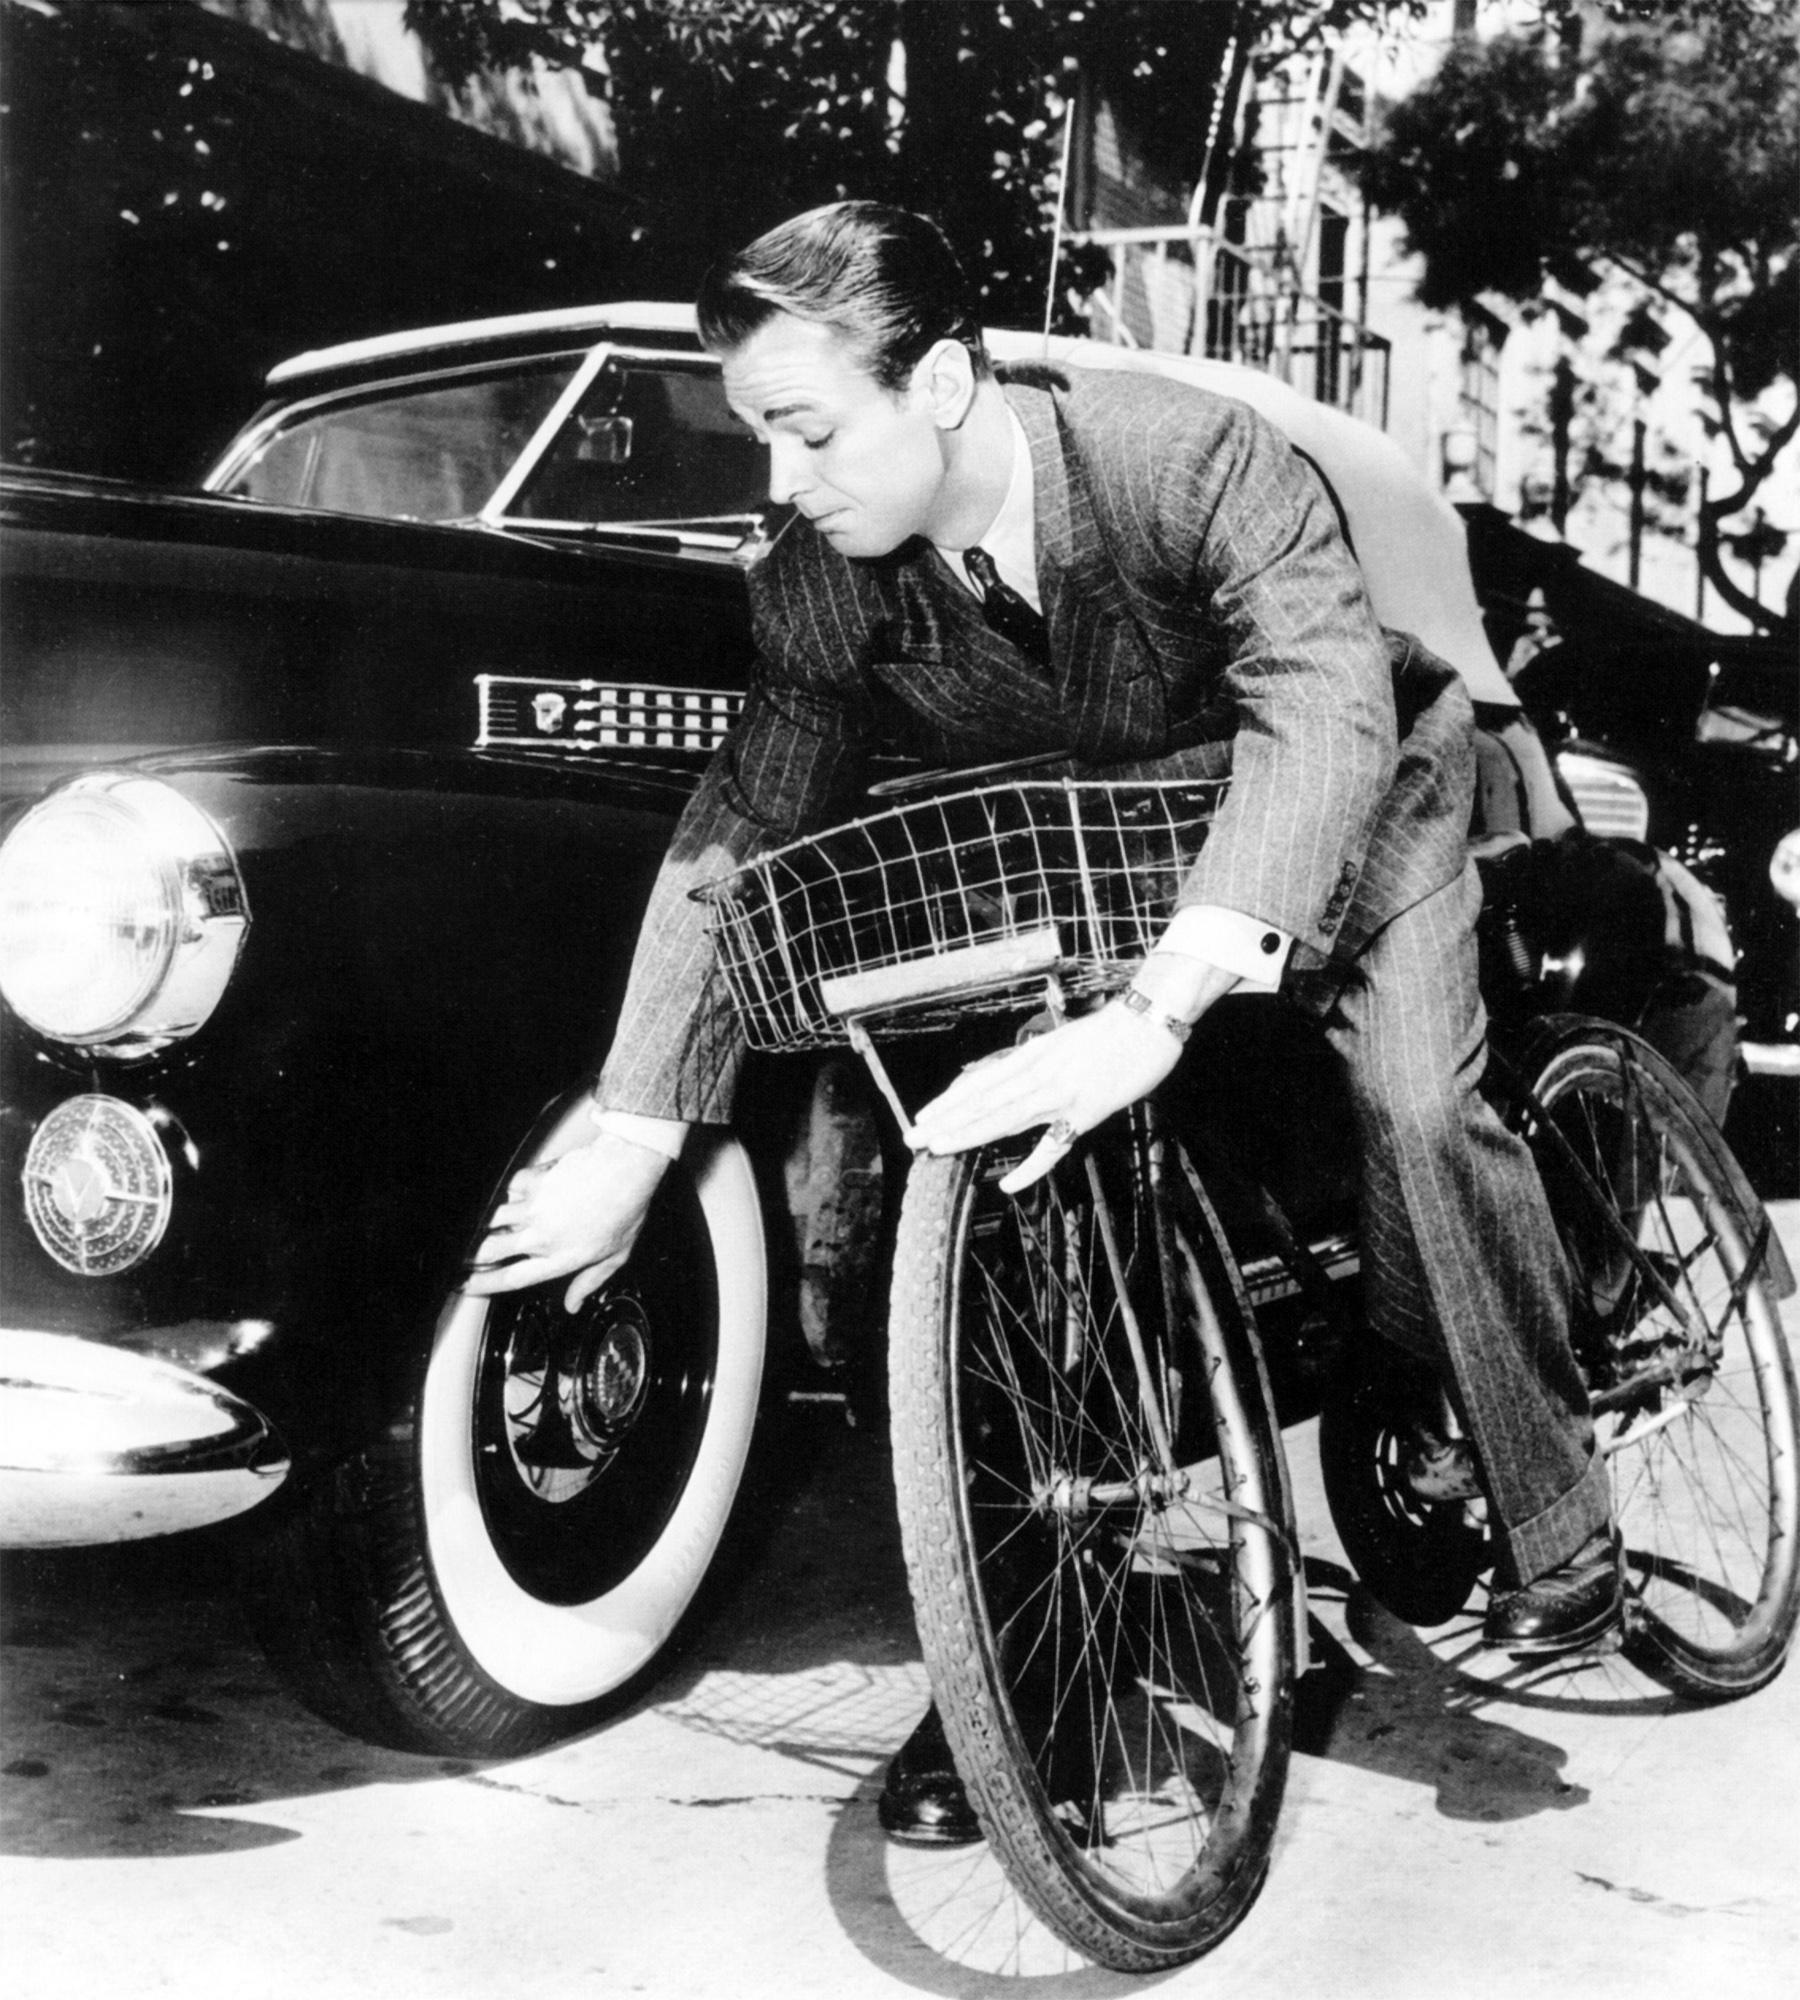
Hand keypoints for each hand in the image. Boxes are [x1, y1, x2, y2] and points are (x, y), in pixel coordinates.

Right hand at [463, 1132, 671, 1311]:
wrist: (625, 1169)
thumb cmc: (625, 1209)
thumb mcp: (615, 1256)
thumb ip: (588, 1282)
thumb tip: (573, 1304)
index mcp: (559, 1258)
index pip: (510, 1279)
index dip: (482, 1284)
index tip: (465, 1284)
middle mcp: (540, 1235)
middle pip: (489, 1250)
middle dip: (473, 1255)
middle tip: (468, 1256)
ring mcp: (533, 1207)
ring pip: (492, 1219)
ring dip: (487, 1225)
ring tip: (486, 1227)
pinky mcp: (533, 1182)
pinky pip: (508, 1191)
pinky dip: (509, 1194)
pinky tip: (517, 1196)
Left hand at [909, 1002, 1186, 1191]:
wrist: (1149, 1020)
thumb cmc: (1111, 1032)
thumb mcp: (1062, 1041)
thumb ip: (1036, 1061)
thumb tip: (1010, 1074)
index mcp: (1032, 1056)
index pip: (981, 1081)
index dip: (949, 1100)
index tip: (923, 1115)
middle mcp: (1038, 1074)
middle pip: (983, 1100)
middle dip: (945, 1119)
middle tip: (913, 1136)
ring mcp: (1060, 1093)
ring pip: (1005, 1117)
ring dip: (970, 1132)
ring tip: (939, 1146)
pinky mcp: (1084, 1112)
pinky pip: (1053, 1145)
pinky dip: (1030, 1166)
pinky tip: (1008, 1184)